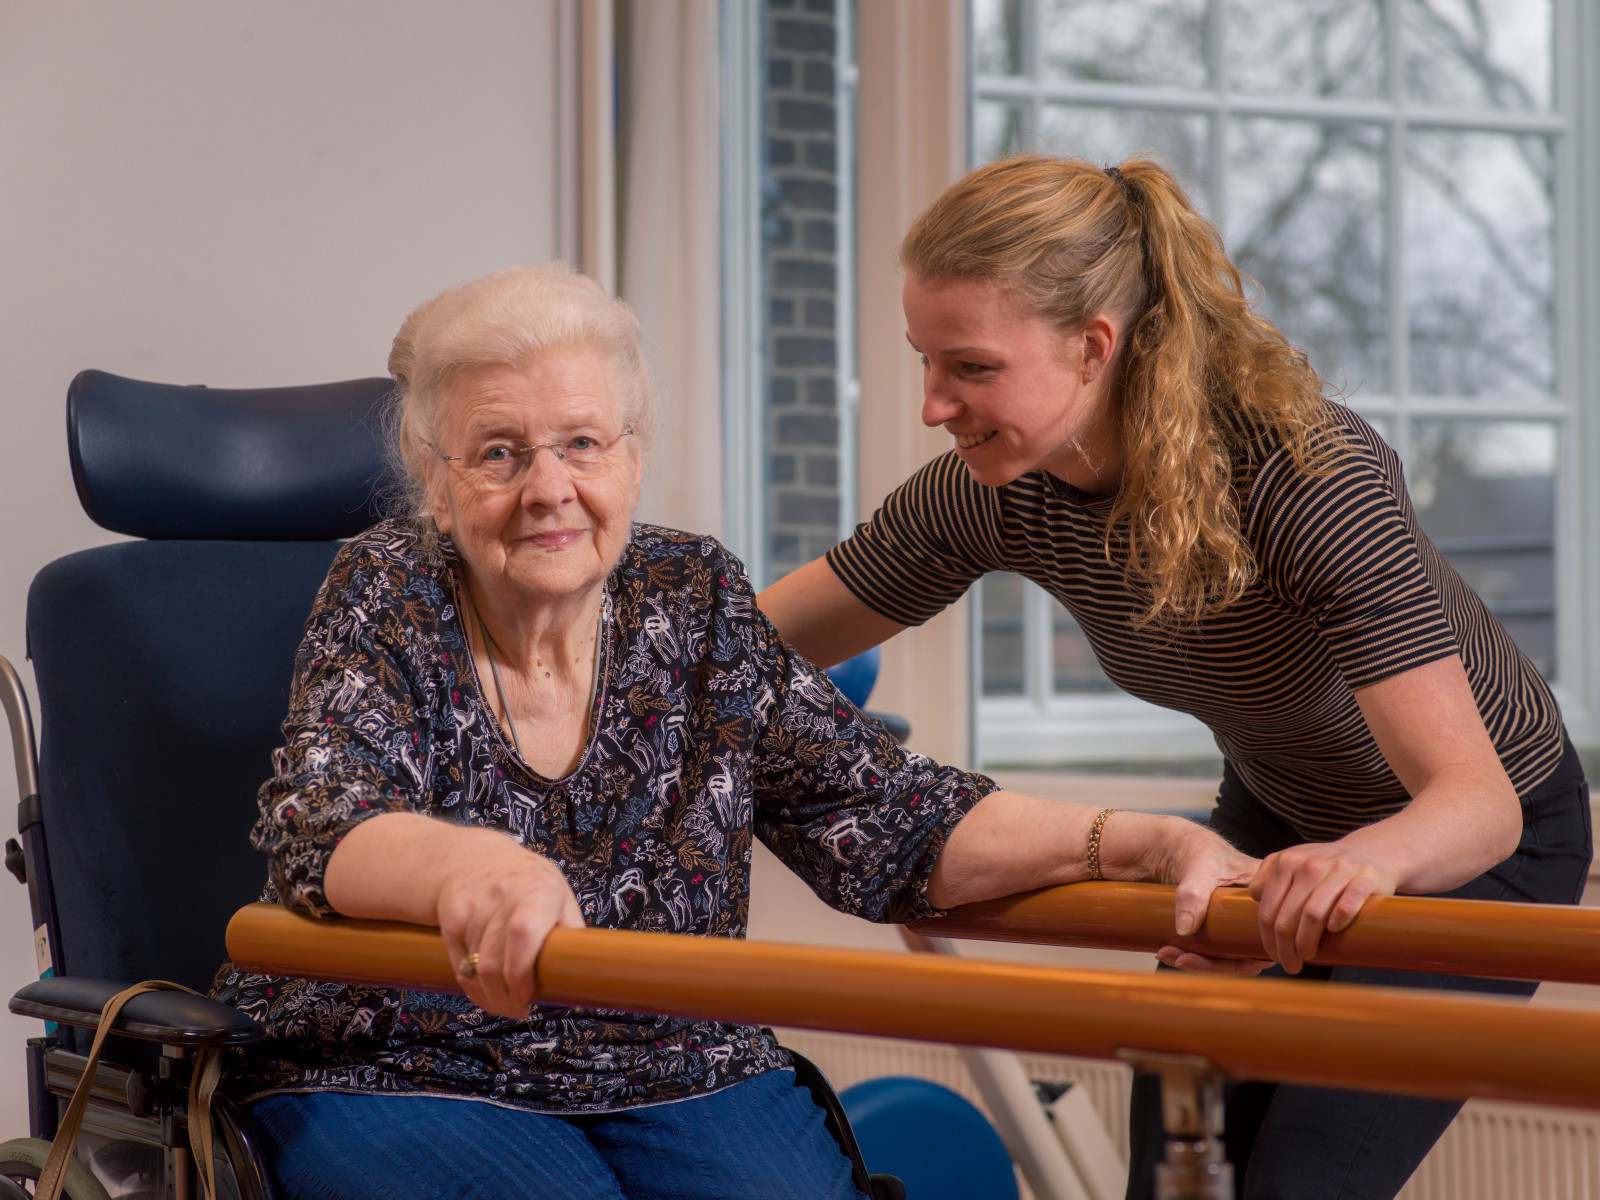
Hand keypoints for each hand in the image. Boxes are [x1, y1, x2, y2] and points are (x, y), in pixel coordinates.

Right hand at [434, 832, 585, 1018]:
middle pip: (494, 963)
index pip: (523, 933)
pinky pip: (460, 967)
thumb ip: (571, 929)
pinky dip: (473, 987)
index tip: (529, 994)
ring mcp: (474, 907)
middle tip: (520, 1008)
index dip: (521, 972)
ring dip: (491, 997)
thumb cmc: (527, 883)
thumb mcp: (559, 894)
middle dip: (506, 997)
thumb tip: (585, 972)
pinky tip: (486, 990)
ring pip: (475, 970)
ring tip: (506, 1003)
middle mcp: (505, 895)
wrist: (474, 858)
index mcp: (541, 889)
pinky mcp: (452, 919)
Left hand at [1145, 818, 1272, 975]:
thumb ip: (1193, 893)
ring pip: (1225, 956)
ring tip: (1166, 954)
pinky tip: (1166, 952)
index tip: (1224, 962)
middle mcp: (1253, 913)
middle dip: (1213, 964)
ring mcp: (1233, 922)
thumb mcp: (1198, 865)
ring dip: (1197, 963)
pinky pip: (1208, 950)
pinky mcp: (1213, 927)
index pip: (1268, 936)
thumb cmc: (1195, 847)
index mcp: (1265, 895)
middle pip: (1245, 953)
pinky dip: (1188, 955)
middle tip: (1182, 960)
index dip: (1251, 957)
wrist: (1169, 843)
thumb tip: (1185, 931)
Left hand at [1248, 838, 1396, 973]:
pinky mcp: (1365, 878)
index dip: (1267, 939)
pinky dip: (1338, 920)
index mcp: (1286, 862)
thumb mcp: (1291, 862)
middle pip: (1287, 917)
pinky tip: (1333, 931)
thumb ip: (1268, 877)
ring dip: (1307, 943)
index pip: (1268, 910)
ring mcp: (1338, 870)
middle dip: (1285, 948)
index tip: (1272, 956)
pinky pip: (1347, 904)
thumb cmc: (1323, 866)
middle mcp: (1309, 864)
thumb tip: (1253, 898)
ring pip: (1313, 914)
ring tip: (1308, 957)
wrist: (1369, 851)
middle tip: (1290, 965)